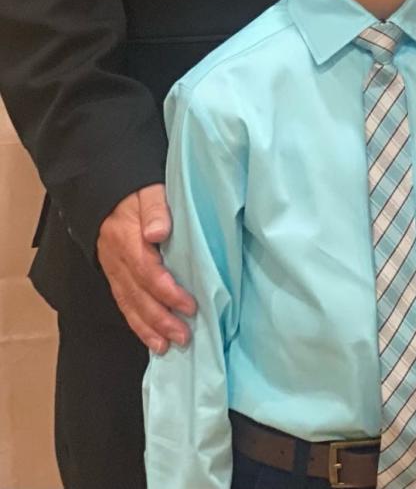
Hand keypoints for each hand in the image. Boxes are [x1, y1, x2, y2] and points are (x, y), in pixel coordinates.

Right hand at [96, 184, 195, 353]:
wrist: (105, 191)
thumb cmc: (134, 191)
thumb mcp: (148, 190)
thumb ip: (155, 209)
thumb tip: (157, 233)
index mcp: (128, 240)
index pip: (148, 272)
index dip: (168, 292)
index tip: (190, 306)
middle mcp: (118, 260)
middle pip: (138, 295)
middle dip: (161, 319)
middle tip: (184, 336)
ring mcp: (113, 270)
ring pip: (129, 304)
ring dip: (148, 328)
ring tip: (167, 346)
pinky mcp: (113, 276)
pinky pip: (123, 303)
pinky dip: (136, 323)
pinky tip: (151, 338)